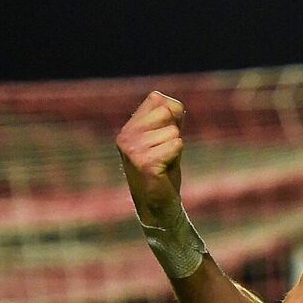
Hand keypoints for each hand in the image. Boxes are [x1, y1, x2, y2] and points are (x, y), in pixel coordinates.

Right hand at [115, 91, 185, 224]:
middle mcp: (126, 136)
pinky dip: (176, 156)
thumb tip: (174, 106)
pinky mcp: (145, 163)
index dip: (171, 114)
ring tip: (164, 162)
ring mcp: (133, 150)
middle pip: (167, 113)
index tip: (164, 136)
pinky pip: (176, 144)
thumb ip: (171, 117)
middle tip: (165, 152)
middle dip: (174, 132)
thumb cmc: (164, 167)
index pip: (156, 99)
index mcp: (129, 128)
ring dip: (175, 148)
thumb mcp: (166, 137)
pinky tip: (164, 169)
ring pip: (174, 132)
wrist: (157, 203)